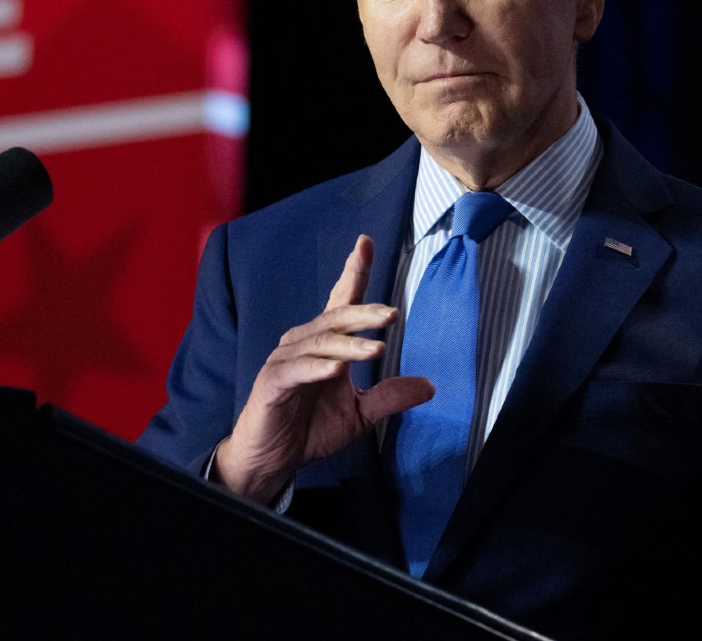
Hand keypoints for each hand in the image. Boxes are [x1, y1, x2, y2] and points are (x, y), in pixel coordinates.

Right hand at [212, 235, 434, 503]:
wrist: (272, 460)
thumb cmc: (309, 429)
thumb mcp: (359, 414)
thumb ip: (389, 397)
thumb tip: (429, 386)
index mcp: (325, 344)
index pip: (341, 302)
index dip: (353, 271)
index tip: (366, 242)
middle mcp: (304, 343)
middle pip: (336, 317)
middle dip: (364, 313)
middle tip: (391, 314)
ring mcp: (286, 360)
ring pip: (320, 343)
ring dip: (350, 345)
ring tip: (376, 350)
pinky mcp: (272, 382)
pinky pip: (297, 369)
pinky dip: (318, 368)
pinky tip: (337, 369)